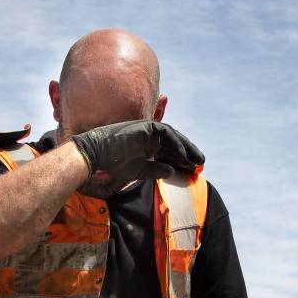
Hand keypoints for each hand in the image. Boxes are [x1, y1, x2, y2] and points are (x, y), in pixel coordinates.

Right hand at [71, 121, 204, 182]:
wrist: (96, 155)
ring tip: (198, 160)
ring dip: (187, 148)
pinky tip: (183, 156)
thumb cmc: (113, 164)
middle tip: (201, 164)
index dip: (183, 160)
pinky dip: (176, 144)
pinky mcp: (146, 126)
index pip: (170, 151)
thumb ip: (155, 170)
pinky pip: (166, 133)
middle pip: (175, 143)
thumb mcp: (138, 171)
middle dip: (189, 154)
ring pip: (173, 137)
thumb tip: (171, 171)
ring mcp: (148, 130)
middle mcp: (150, 137)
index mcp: (148, 146)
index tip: (194, 170)